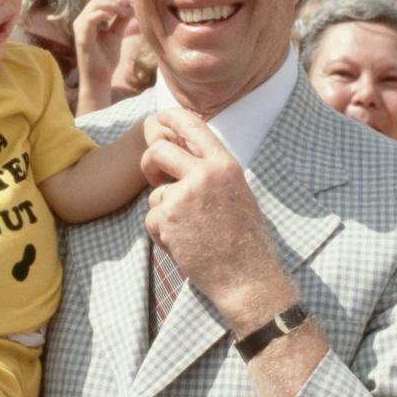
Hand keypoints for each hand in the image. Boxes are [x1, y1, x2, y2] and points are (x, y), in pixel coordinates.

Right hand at [73, 0, 133, 92]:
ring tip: (124, 13)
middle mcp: (81, 21)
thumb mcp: (116, 35)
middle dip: (116, 0)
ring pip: (94, 5)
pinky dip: (102, 14)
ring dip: (112, 6)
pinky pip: (90, 18)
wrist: (99, 78)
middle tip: (129, 7)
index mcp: (88, 19)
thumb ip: (121, 20)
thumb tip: (130, 6)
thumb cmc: (105, 59)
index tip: (131, 4)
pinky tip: (112, 18)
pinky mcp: (81, 36)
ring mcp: (80, 28)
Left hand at [141, 109, 295, 333]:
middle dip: (149, 164)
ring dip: (164, 215)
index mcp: (225, 164)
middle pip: (158, 151)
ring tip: (191, 233)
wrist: (247, 277)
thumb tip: (184, 156)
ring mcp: (185, 196)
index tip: (156, 120)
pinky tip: (185, 246)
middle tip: (154, 179)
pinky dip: (162, 236)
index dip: (169, 119)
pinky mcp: (169, 219)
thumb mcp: (236, 193)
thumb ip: (212, 173)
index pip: (192, 126)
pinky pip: (152, 220)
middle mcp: (205, 174)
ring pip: (155, 195)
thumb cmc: (244, 240)